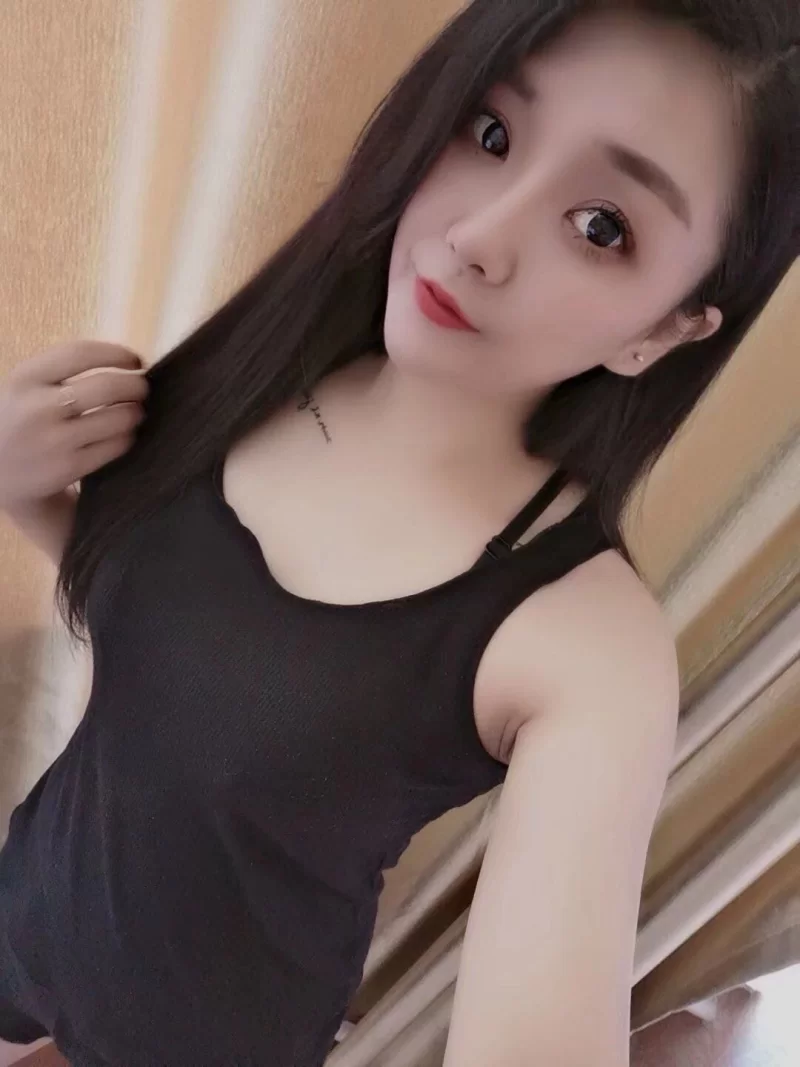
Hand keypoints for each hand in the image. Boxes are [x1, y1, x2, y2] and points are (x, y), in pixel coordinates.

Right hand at [0, 340, 148, 510]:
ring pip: (117, 418)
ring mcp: (54, 440)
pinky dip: (128, 437)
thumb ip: (64, 372)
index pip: (81, 354)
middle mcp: (37, 408)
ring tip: (135, 412)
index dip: (116, 354)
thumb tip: (129, 363)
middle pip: (106, 386)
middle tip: (143, 388)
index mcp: (26, 378)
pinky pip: (116, 446)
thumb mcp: (28, 387)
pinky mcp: (68, 467)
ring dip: (136, 412)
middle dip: (135, 385)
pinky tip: (123, 434)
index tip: (135, 360)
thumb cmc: (24, 419)